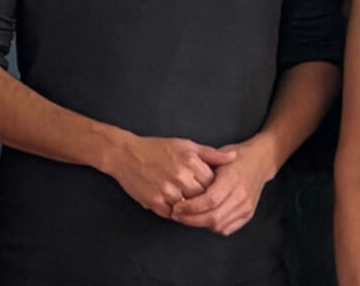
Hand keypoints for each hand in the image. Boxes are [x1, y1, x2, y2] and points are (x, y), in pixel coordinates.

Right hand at [104, 134, 236, 218]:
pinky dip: (175, 211)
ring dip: (189, 207)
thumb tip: (234, 158)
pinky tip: (173, 203)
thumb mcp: (186, 145)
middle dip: (202, 197)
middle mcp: (180, 177)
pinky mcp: (155, 202)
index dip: (212, 185)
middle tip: (196, 193)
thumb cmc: (157, 148)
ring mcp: (167, 191)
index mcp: (190, 161)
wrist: (126, 155)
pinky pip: (173, 214)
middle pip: (203, 197)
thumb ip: (211, 154)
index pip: (213, 182)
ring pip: (189, 208)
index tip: (207, 184)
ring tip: (184, 198)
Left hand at [170, 138, 275, 235]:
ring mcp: (246, 206)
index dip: (191, 207)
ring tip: (186, 217)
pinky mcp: (248, 214)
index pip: (209, 200)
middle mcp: (241, 195)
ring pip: (219, 225)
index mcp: (232, 178)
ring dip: (200, 224)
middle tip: (176, 215)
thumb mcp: (218, 155)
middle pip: (213, 216)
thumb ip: (202, 168)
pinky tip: (203, 218)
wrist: (260, 161)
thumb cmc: (235, 157)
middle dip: (191, 219)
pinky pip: (227, 229)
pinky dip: (213, 227)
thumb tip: (182, 183)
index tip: (176, 207)